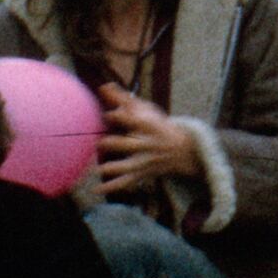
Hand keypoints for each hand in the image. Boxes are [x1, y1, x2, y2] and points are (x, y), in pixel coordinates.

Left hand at [85, 84, 193, 203]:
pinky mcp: (141, 174)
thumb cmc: (158, 125)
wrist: (182, 150)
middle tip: (100, 142)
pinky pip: (125, 183)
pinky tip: (95, 190)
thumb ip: (124, 99)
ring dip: (112, 168)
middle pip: (129, 145)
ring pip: (127, 167)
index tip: (108, 114)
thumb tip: (103, 86)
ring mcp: (144, 161)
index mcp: (148, 126)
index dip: (120, 117)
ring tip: (99, 169)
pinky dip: (110, 188)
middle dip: (114, 144)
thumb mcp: (146, 110)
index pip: (134, 121)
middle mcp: (147, 145)